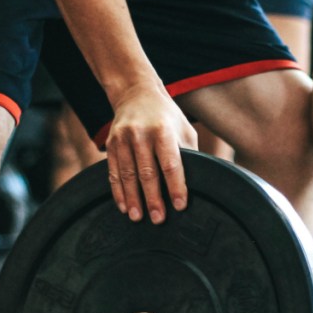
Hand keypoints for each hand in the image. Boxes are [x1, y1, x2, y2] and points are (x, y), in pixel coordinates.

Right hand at [104, 82, 198, 223]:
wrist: (136, 93)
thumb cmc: (167, 117)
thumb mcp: (184, 129)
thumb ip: (189, 154)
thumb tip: (201, 182)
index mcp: (163, 130)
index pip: (171, 163)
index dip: (176, 186)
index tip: (180, 206)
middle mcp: (140, 134)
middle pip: (147, 172)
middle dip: (153, 198)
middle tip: (158, 219)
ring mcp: (123, 138)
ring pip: (128, 174)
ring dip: (133, 199)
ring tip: (138, 218)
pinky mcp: (111, 144)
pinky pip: (113, 172)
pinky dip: (118, 191)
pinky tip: (123, 206)